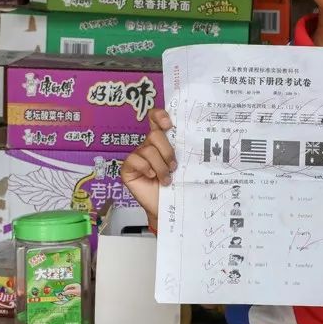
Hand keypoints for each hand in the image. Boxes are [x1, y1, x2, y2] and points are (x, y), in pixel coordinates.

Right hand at [120, 108, 176, 228]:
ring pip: (148, 150)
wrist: (167, 207)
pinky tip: (151, 177)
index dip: (160, 116)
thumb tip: (194, 138)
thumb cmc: (176, 185)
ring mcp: (137, 156)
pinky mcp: (128, 168)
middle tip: (174, 167)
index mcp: (162, 141)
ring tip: (167, 179)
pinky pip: (135, 160)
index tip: (169, 125)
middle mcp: (148, 145)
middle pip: (155, 135)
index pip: (156, 118)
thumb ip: (183, 150)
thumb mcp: (183, 165)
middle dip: (167, 151)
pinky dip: (146, 168)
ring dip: (160, 166)